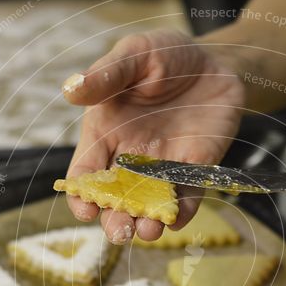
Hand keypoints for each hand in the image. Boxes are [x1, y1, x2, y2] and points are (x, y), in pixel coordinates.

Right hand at [62, 30, 244, 243]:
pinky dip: (181, 213)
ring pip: (149, 206)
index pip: (87, 172)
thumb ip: (107, 75)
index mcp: (106, 132)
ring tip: (147, 231)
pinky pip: (186, 199)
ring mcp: (163, 168)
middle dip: (114, 220)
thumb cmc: (166, 56)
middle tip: (119, 231)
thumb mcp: (134, 54)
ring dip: (146, 223)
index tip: (85, 209)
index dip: (82, 195)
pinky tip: (175, 221)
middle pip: (115, 199)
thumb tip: (70, 89)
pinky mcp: (195, 171)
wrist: (215, 61)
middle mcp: (130, 157)